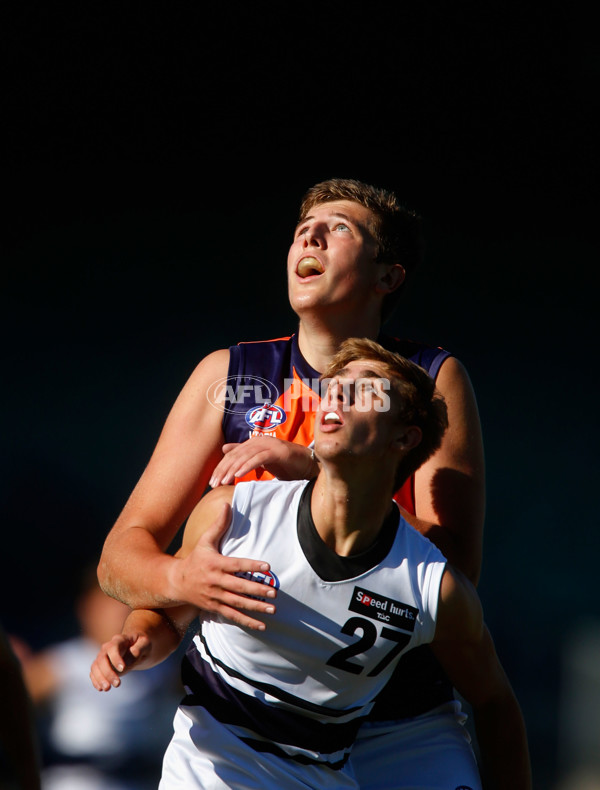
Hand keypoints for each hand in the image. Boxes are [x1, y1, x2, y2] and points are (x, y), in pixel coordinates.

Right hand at [90, 632, 150, 690]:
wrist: (137, 646)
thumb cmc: (142, 644)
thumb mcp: (145, 643)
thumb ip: (139, 649)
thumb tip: (129, 658)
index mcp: (119, 639)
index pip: (113, 647)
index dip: (115, 658)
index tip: (122, 669)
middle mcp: (107, 647)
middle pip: (102, 658)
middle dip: (108, 672)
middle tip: (117, 684)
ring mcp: (102, 656)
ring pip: (95, 666)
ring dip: (100, 678)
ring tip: (108, 688)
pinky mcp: (100, 665)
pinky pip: (93, 672)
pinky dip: (95, 680)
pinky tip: (100, 688)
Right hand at [173, 502, 276, 630]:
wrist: (175, 582)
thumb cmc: (195, 559)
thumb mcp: (205, 541)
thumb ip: (218, 525)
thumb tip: (227, 504)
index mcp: (216, 564)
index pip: (236, 564)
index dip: (252, 565)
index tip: (268, 566)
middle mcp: (216, 581)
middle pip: (239, 587)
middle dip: (257, 590)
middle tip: (274, 592)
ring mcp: (215, 597)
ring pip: (238, 603)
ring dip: (255, 608)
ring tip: (272, 609)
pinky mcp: (215, 608)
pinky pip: (232, 616)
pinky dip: (247, 622)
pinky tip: (262, 625)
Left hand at [209, 438, 317, 486]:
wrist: (307, 465)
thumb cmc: (284, 464)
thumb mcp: (261, 460)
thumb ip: (244, 455)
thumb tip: (224, 449)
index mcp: (254, 443)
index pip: (232, 455)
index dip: (221, 468)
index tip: (212, 482)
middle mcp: (260, 441)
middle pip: (236, 455)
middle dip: (224, 470)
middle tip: (214, 484)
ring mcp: (269, 444)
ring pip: (246, 456)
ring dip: (233, 469)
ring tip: (224, 481)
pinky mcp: (278, 451)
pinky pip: (260, 458)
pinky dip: (248, 466)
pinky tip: (239, 475)